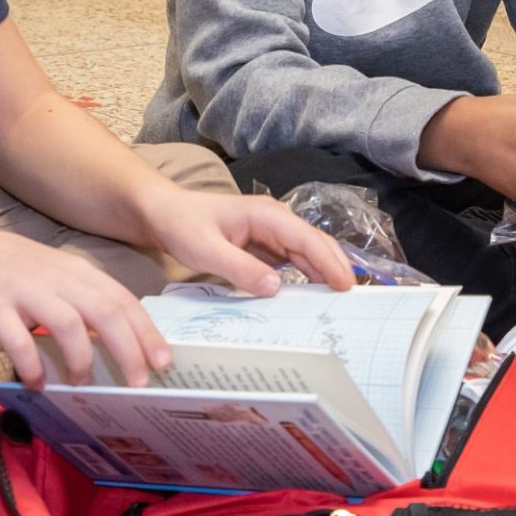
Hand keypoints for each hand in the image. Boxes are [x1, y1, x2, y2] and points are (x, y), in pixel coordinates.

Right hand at [0, 230, 172, 388]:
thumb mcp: (53, 276)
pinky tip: (37, 382)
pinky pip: (19, 339)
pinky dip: (32, 364)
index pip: (122, 300)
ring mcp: (25, 290)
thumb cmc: (8, 272)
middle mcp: (57, 278)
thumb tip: (118, 341)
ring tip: (83, 383)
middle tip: (139, 382)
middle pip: (105, 312)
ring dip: (81, 359)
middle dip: (128, 350)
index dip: (146, 332)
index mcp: (76, 272)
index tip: (164, 361)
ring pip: (68, 324)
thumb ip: (83, 301)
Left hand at [141, 188, 359, 293]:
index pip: (306, 239)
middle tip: (353, 299)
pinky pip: (291, 262)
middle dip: (336, 268)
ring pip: (306, 254)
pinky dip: (305, 277)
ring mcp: (270, 233)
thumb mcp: (205, 249)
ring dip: (323, 274)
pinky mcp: (264, 246)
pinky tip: (313, 297)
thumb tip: (276, 288)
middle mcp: (274, 221)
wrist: (162, 213)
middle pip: (314, 245)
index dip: (329, 262)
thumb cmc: (181, 225)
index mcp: (265, 215)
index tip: (345, 286)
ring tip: (340, 302)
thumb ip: (240, 268)